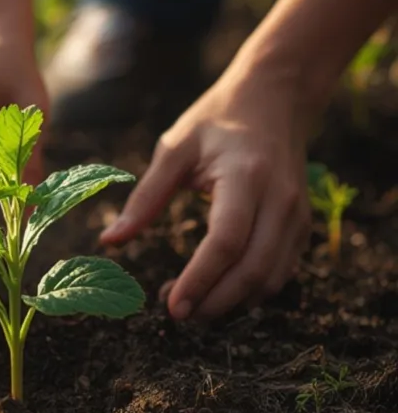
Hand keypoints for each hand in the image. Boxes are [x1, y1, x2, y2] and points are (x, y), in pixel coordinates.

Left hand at [100, 61, 312, 319]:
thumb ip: (145, 198)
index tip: (170, 307)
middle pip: (253, 269)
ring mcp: (297, 214)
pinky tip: (217, 291)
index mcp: (245, 176)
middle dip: (215, 302)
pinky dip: (251, 292)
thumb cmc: (217, 120)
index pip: (226, 241)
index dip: (199, 280)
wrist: (275, 98)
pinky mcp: (302, 225)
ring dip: (232, 303)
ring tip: (191, 304)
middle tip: (176, 314)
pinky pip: (280, 272)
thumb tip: (108, 241)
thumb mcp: (175, 148)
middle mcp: (280, 199)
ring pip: (271, 279)